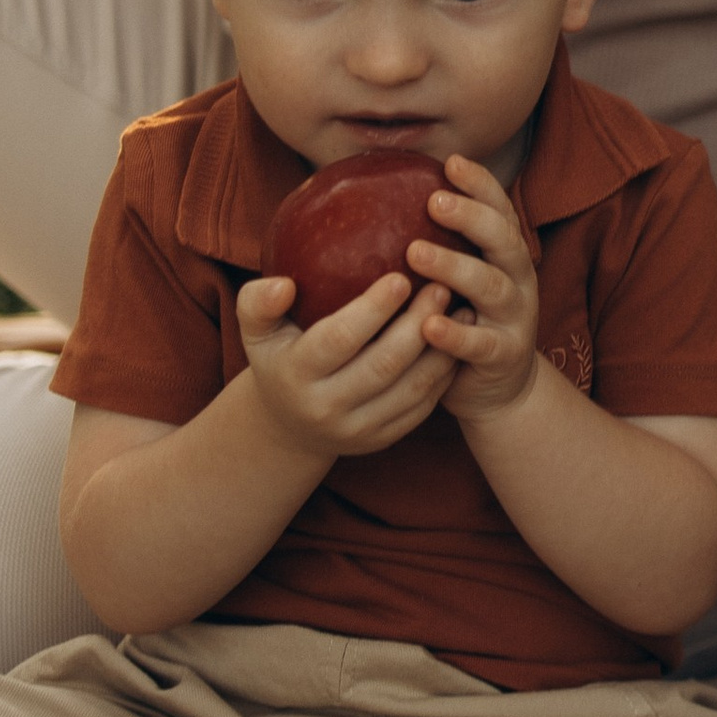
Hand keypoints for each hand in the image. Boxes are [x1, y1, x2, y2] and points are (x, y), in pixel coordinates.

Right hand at [233, 264, 455, 460]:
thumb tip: (283, 285)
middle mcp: (325, 407)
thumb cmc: (279, 357)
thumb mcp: (257, 331)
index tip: (401, 277)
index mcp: (295, 374)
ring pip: (411, 388)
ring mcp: (357, 429)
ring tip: (459, 308)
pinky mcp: (383, 439)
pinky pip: (423, 405)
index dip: (373, 309)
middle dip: (418, 324)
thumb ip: (258, 302)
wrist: (291, 424)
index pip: (339, 339)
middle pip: (383, 363)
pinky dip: (444, 373)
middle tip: (441, 286)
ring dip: (441, 348)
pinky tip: (458, 340)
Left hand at [407, 154, 541, 420]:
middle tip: (434, 200)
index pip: (500, 209)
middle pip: (504, 239)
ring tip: (415, 253)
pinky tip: (428, 325)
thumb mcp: (452, 278)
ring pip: (493, 286)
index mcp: (504, 254)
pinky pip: (482, 343)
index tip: (450, 162)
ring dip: (456, 267)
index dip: (480, 184)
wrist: (495, 387)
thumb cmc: (460, 318)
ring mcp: (515, 317)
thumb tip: (369, 199)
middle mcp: (517, 278)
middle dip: (472, 216)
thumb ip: (428, 242)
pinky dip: (456, 334)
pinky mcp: (504, 355)